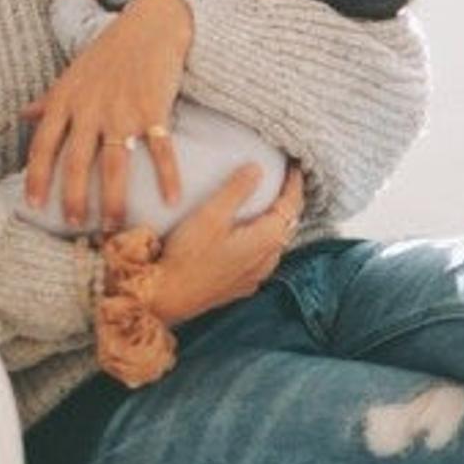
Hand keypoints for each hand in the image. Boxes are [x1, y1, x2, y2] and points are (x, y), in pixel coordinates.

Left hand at [21, 0, 193, 227]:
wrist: (151, 25)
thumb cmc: (110, 52)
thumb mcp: (73, 74)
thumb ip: (50, 100)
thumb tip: (23, 115)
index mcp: (65, 101)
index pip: (43, 145)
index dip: (36, 177)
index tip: (33, 205)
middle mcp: (89, 108)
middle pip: (76, 163)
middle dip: (73, 198)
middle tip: (75, 224)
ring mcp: (122, 110)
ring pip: (113, 165)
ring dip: (113, 199)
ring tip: (114, 225)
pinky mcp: (154, 110)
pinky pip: (159, 150)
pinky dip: (166, 177)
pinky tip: (170, 200)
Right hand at [143, 167, 302, 322]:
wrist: (169, 297)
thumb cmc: (188, 256)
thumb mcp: (210, 215)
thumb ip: (236, 190)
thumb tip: (256, 169)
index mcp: (267, 239)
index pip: (291, 206)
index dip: (295, 184)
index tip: (295, 167)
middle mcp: (268, 260)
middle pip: (287, 225)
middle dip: (289, 203)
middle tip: (285, 183)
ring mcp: (256, 276)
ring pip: (275, 244)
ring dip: (276, 224)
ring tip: (269, 207)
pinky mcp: (241, 286)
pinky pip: (261, 259)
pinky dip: (261, 242)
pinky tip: (249, 238)